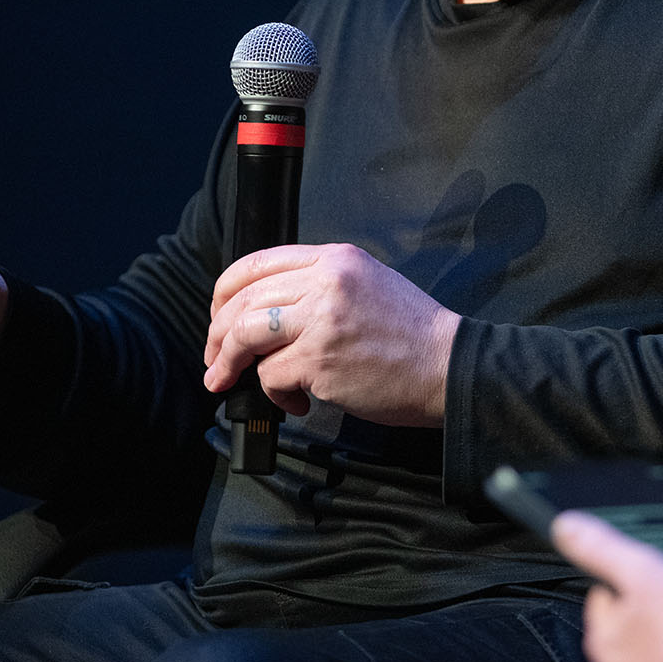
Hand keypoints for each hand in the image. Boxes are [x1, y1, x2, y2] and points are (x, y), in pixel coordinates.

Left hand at [203, 243, 460, 425]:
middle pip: (243, 299)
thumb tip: (267, 313)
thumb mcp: (369, 285)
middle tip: (214, 358)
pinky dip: (273, 394)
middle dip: (217, 333)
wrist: (448, 364)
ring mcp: (322, 320)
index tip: (219, 316)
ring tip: (225, 381)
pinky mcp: (320, 360)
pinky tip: (296, 402)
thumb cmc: (413, 335)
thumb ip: (322, 287)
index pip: (257, 262)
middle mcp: (326, 282)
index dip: (225, 291)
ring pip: (245, 334)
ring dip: (227, 362)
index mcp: (336, 259)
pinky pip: (270, 375)